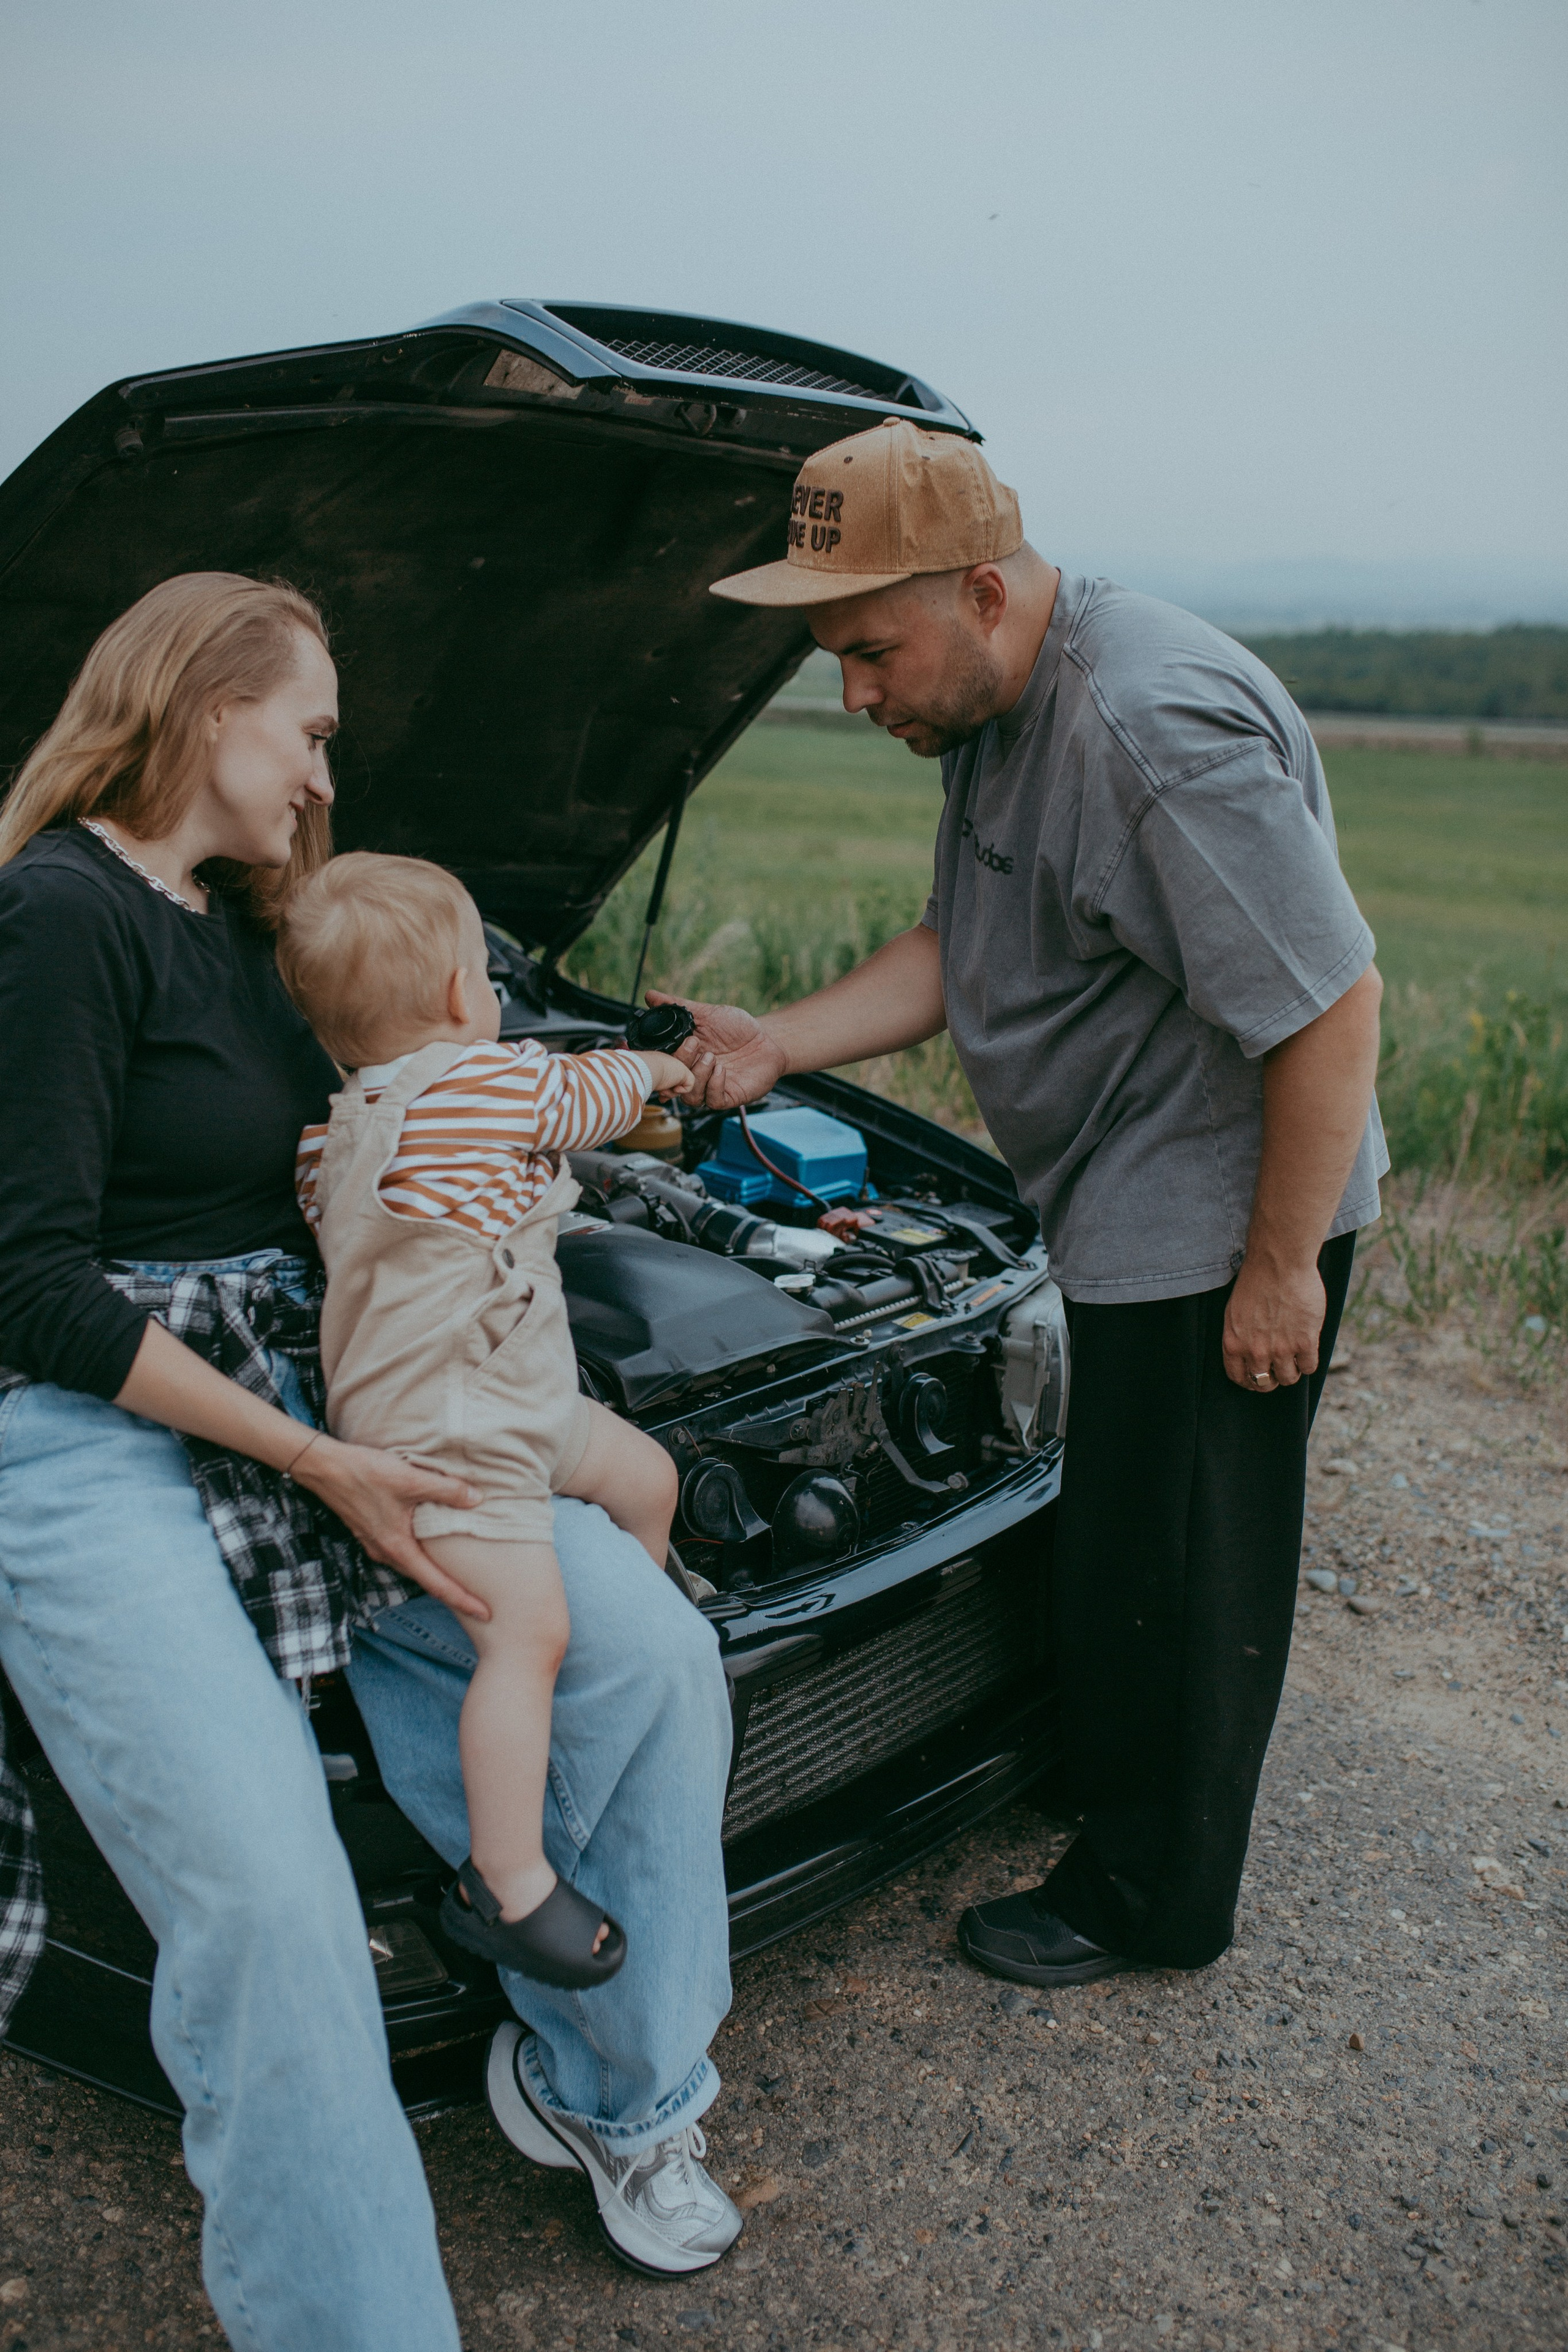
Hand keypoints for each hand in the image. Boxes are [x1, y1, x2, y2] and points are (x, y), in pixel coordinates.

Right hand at [291, 1436, 491, 1618]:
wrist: (324, 1467)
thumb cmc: (364, 1473)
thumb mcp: (410, 1480)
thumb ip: (446, 1490)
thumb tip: (476, 1499)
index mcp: (397, 1548)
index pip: (437, 1584)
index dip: (463, 1599)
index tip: (486, 1613)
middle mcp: (386, 1552)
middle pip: (425, 1580)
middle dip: (452, 1593)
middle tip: (480, 1601)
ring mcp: (377, 1544)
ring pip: (413, 1566)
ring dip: (435, 1574)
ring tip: (459, 1578)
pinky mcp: (372, 1532)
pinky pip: (403, 1552)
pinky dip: (422, 1556)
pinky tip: (431, 1546)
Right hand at [644, 989, 787, 1109]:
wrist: (767, 1039)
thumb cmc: (736, 1028)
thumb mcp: (707, 1014)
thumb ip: (679, 1006)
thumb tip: (650, 994)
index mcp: (684, 1058)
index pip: (663, 1065)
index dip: (660, 1060)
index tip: (665, 1043)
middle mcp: (694, 1075)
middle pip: (674, 1082)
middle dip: (680, 1063)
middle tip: (694, 1043)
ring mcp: (710, 1088)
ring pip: (691, 1096)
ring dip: (698, 1076)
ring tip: (711, 1057)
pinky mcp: (729, 1096)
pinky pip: (713, 1100)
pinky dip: (714, 1085)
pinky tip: (721, 1070)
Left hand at [1222, 1254, 1326, 1392]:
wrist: (1278, 1262)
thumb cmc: (1256, 1281)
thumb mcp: (1234, 1312)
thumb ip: (1240, 1337)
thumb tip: (1248, 1355)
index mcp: (1233, 1344)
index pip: (1239, 1378)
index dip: (1250, 1381)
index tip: (1258, 1375)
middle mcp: (1255, 1351)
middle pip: (1264, 1384)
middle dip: (1271, 1378)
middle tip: (1278, 1367)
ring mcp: (1281, 1349)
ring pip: (1288, 1379)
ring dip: (1291, 1370)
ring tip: (1294, 1355)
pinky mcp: (1305, 1342)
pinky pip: (1308, 1367)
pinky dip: (1308, 1361)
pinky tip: (1307, 1348)